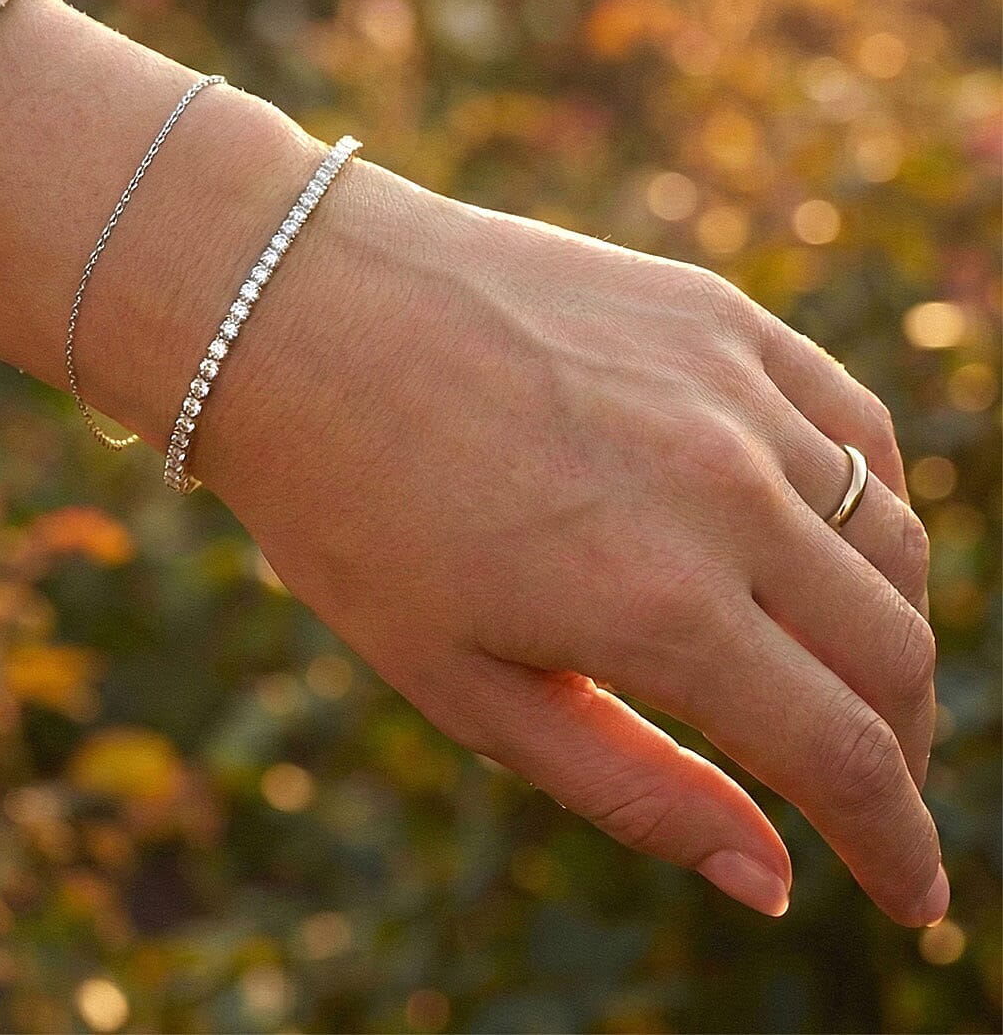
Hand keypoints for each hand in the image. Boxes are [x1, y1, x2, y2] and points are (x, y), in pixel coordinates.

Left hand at [196, 158, 943, 924]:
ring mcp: (728, 388)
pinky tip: (834, 535)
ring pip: (888, 537)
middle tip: (867, 789)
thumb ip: (631, 785)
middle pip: (891, 653)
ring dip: (889, 628)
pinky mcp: (714, 314)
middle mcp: (722, 492)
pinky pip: (852, 422)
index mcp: (657, 606)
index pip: (845, 758)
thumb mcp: (461, 683)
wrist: (296, 314)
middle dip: (899, 750)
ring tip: (841, 671)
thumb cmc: (349, 510)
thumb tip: (773, 881)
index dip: (897, 846)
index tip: (916, 900)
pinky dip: (871, 499)